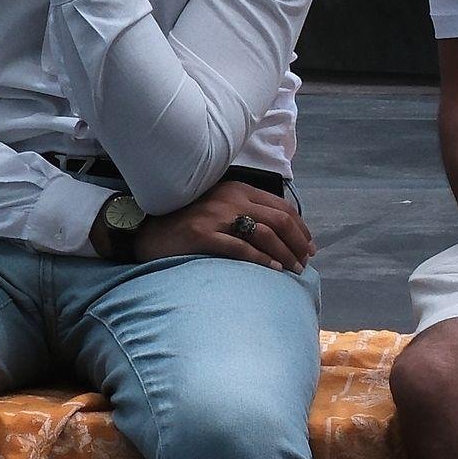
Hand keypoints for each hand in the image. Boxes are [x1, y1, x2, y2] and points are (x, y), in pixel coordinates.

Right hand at [138, 178, 314, 271]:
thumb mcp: (219, 207)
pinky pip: (242, 248)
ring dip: (286, 254)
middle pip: (279, 220)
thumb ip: (245, 211)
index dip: (301, 228)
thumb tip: (282, 234)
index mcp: (236, 189)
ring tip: (294, 269)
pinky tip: (274, 269)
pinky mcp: (203, 234)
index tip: (310, 246)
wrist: (147, 229)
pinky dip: (263, 260)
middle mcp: (229, 198)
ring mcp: (216, 215)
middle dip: (299, 243)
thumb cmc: (187, 221)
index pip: (281, 206)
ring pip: (265, 234)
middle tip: (306, 262)